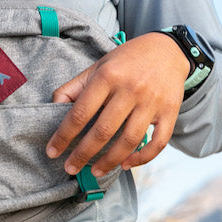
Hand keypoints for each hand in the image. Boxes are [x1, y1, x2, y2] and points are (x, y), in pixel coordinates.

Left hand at [46, 33, 191, 176]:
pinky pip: (158, 142)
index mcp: (107, 77)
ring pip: (129, 141)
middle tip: (70, 168)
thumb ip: (75, 87)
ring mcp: (152, 102)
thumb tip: (54, 108)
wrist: (167, 50)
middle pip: (103, 131)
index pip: (80, 112)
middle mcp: (130, 89)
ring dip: (109, 161)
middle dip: (83, 154)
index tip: (52, 151)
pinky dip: (142, 158)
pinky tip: (126, 164)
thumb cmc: (126, 61)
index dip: (64, 135)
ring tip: (94, 171)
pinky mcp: (170, 112)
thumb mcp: (98, 66)